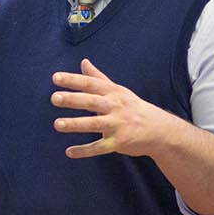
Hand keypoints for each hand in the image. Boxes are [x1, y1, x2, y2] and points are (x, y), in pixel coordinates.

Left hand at [51, 58, 181, 158]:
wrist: (159, 130)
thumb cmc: (132, 107)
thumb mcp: (118, 91)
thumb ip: (98, 78)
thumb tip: (83, 62)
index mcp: (113, 92)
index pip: (91, 84)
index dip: (73, 80)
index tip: (55, 77)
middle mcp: (115, 106)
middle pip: (92, 101)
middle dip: (73, 100)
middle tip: (54, 98)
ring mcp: (118, 125)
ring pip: (94, 124)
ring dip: (75, 124)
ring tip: (57, 124)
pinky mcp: (119, 142)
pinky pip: (99, 147)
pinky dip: (84, 151)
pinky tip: (69, 152)